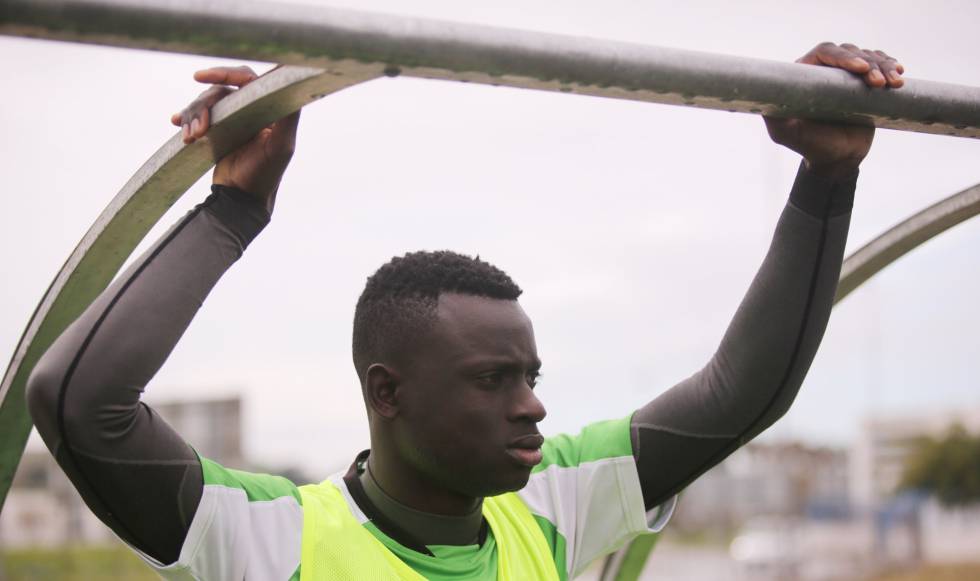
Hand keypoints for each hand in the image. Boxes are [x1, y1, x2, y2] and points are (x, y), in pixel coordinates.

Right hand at [171, 66, 299, 212]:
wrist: (241, 200)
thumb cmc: (265, 175)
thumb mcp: (281, 146)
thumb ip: (289, 115)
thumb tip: (296, 80)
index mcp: (268, 108)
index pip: (246, 78)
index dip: (223, 73)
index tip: (200, 77)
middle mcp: (251, 109)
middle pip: (220, 90)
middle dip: (204, 106)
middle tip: (198, 132)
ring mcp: (232, 119)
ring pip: (206, 102)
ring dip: (193, 116)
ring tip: (190, 138)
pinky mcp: (217, 130)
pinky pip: (197, 115)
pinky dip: (185, 118)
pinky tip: (176, 122)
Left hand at [764, 43, 904, 179]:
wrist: (837, 160)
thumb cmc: (810, 146)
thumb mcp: (786, 134)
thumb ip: (773, 116)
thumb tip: (764, 100)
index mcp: (804, 76)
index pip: (823, 53)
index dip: (842, 56)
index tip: (859, 69)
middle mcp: (825, 71)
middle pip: (848, 52)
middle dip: (867, 62)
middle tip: (877, 83)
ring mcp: (846, 75)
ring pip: (868, 57)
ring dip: (882, 66)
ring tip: (892, 85)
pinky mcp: (865, 82)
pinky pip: (880, 65)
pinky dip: (891, 67)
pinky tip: (899, 76)